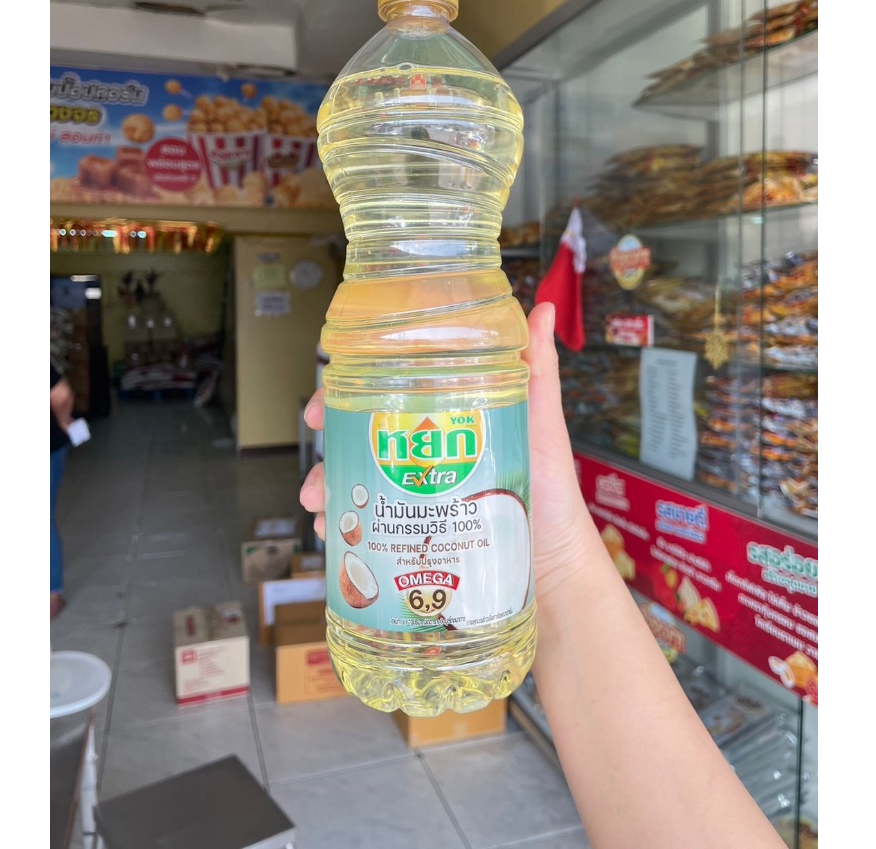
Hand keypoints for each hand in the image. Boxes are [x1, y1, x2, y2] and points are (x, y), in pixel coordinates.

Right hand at [298, 302, 597, 604]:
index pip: (388, 391)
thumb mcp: (541, 425)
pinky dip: (342, 527)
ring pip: (356, 480)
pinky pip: (368, 525)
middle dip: (328, 445)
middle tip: (318, 458)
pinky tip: (331, 533)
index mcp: (448, 417)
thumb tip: (541, 308)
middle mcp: (426, 452)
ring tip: (320, 503)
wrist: (557, 568)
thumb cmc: (553, 492)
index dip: (347, 391)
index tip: (325, 400)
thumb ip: (536, 370)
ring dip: (327, 487)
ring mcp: (417, 493)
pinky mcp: (416, 533)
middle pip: (360, 436)